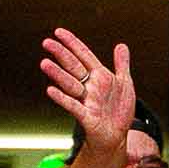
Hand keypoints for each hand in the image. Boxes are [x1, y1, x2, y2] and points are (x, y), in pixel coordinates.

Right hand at [40, 27, 135, 155]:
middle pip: (73, 67)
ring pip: (70, 84)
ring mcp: (86, 101)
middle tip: (46, 42)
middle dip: (61, 54)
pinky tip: (50, 90)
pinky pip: (73, 106)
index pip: (84, 56)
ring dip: (58, 74)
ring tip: (44, 63)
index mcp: (100, 77)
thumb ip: (121, 65)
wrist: (117, 135)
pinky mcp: (86, 116)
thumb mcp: (125, 85)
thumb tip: (120, 45)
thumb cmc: (118, 111)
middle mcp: (90, 87)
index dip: (73, 43)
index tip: (58, 31)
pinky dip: (62, 99)